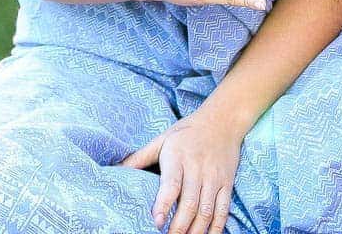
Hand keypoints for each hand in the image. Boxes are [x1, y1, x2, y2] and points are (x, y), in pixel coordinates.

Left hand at [118, 108, 246, 233]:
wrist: (223, 120)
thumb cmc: (187, 132)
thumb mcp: (162, 139)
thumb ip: (140, 157)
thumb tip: (114, 170)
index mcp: (178, 157)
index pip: (171, 184)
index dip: (164, 205)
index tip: (156, 223)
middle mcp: (198, 168)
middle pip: (190, 203)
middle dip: (178, 227)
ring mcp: (214, 178)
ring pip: (206, 211)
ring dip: (195, 231)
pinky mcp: (226, 184)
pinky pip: (223, 210)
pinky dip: (216, 228)